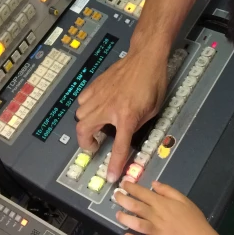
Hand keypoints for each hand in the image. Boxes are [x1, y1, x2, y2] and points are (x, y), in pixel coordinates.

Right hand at [76, 48, 167, 181]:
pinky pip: (82, 100)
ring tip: (96, 125)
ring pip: (80, 115)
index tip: (109, 176)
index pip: (119, 147)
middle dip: (86, 143)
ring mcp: (99, 95)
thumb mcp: (152, 110)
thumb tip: (126, 134)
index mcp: (127, 116)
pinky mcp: (95, 85)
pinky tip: (94, 107)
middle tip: (94, 146)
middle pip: (85, 131)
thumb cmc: (153, 82)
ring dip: (86, 125)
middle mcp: (109, 107)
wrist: (145, 57)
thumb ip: (136, 124)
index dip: (114, 165)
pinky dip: (85, 107)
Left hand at [115, 181, 233, 234]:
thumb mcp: (184, 200)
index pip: (143, 193)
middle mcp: (156, 216)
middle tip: (116, 196)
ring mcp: (156, 231)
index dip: (131, 187)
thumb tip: (153, 183)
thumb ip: (168, 191)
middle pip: (135, 206)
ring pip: (135, 223)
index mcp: (162, 204)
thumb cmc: (194, 220)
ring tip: (118, 215)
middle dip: (123, 200)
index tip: (123, 184)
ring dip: (125, 218)